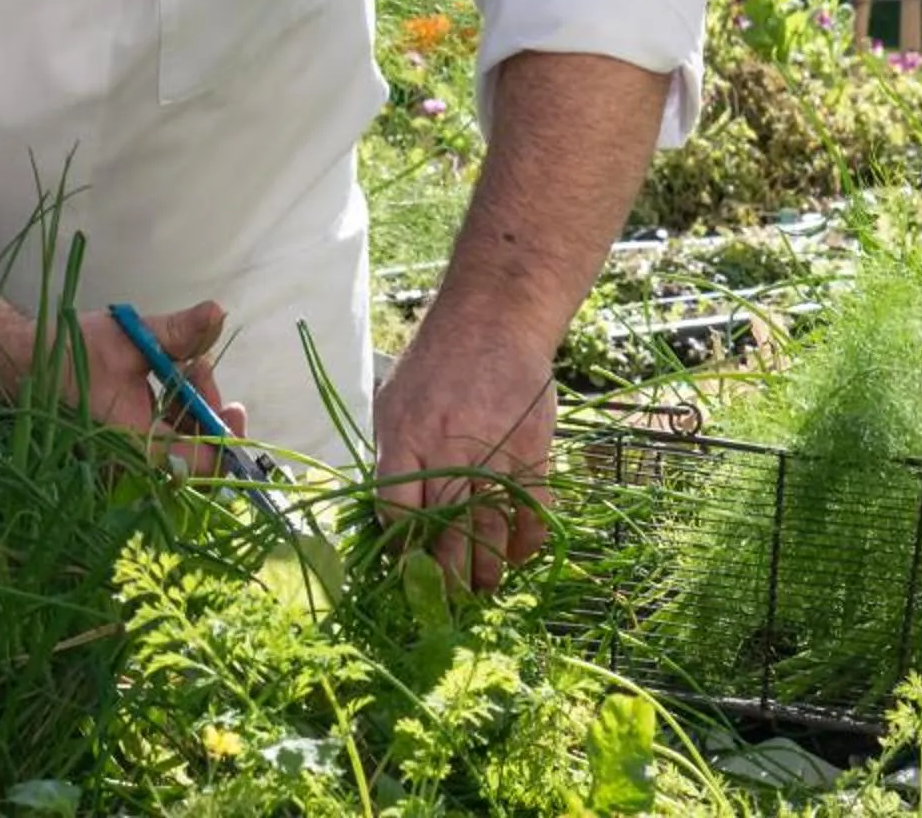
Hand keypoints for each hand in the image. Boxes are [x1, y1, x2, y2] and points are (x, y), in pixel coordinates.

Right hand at [65, 301, 245, 477]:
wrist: (18, 367)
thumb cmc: (68, 355)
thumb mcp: (128, 338)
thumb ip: (178, 333)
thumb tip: (217, 313)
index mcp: (137, 446)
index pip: (202, 463)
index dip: (226, 437)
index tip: (234, 405)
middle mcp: (133, 466)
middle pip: (196, 455)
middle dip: (207, 410)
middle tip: (198, 364)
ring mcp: (125, 464)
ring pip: (180, 449)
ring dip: (191, 409)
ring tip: (183, 363)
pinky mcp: (119, 455)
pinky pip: (161, 445)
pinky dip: (172, 415)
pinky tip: (167, 382)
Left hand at [372, 326, 556, 593]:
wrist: (495, 319)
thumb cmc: (437, 362)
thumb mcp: (394, 401)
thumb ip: (392, 456)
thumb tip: (388, 518)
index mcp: (405, 436)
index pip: (395, 511)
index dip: (398, 547)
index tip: (404, 564)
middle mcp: (448, 449)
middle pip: (444, 532)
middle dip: (443, 576)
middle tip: (444, 601)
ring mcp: (494, 451)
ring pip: (490, 531)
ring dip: (487, 570)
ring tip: (482, 591)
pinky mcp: (533, 451)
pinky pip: (532, 511)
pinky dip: (527, 541)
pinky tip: (519, 556)